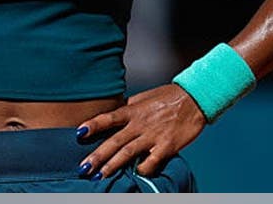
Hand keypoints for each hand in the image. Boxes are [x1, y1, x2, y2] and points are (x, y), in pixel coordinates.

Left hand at [74, 84, 205, 178]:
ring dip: (112, 165)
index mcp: (133, 110)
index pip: (108, 118)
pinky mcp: (167, 146)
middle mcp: (140, 123)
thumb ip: (128, 108)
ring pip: (128, 153)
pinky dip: (143, 168)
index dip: (93, 125)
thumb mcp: (143, 98)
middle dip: (97, 156)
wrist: (194, 98)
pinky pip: (151, 161)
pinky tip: (136, 173)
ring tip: (99, 176)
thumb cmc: (167, 97)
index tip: (79, 133)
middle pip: (114, 141)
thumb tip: (113, 115)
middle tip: (83, 167)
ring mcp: (153, 135)